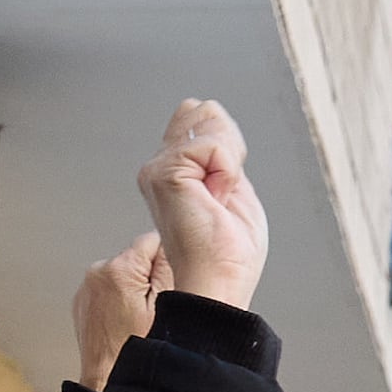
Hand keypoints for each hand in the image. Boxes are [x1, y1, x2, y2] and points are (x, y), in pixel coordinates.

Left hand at [70, 241, 167, 386]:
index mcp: (119, 269)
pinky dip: (116, 300)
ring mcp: (86, 287)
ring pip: (121, 274)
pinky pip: (107, 289)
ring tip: (134, 318)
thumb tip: (168, 246)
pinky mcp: (82, 300)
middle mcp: (97, 272)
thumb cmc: (135, 347)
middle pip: (136, 258)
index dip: (165, 262)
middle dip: (147, 277)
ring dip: (131, 289)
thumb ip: (167, 267)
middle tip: (150, 308)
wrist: (106, 377)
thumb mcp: (165, 304)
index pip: (152, 240)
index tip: (163, 284)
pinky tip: (121, 322)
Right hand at [134, 100, 265, 309]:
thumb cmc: (227, 252)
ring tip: (218, 198)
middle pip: (204, 112)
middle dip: (229, 147)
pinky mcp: (164, 174)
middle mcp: (158, 168)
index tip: (224, 189)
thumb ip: (219, 150)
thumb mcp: (233, 186)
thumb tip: (203, 109)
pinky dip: (227, 172)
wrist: (219, 281)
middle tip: (222, 194)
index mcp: (173, 172)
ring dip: (229, 161)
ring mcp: (157, 170)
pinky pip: (213, 145)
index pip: (197, 116)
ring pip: (209, 122)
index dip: (227, 144)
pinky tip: (215, 198)